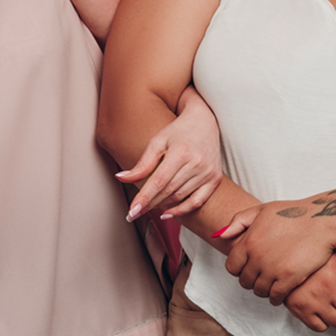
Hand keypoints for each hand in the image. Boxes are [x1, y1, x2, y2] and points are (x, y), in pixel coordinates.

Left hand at [117, 88, 224, 219]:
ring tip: (149, 207)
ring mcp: (207, 172)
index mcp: (180, 152)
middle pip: (168, 191)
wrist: (204, 122)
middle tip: (135, 212)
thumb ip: (142, 163)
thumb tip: (120, 177)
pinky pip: (197, 201)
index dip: (144, 198)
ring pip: (180, 197)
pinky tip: (168, 212)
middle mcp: (196, 163)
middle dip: (149, 204)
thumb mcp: (157, 142)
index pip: (158, 181)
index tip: (132, 212)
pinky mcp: (214, 179)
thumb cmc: (177, 131)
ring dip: (162, 205)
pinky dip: (182, 210)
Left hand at [221, 198, 335, 304]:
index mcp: (248, 241)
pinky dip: (276, 298)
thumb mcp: (262, 210)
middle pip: (244, 281)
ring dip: (264, 290)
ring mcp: (272, 269)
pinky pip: (275, 296)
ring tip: (271, 285)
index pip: (231, 267)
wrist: (321, 221)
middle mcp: (257, 257)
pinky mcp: (289, 278)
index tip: (248, 268)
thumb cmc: (293, 214)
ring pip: (259, 291)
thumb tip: (220, 235)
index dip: (239, 269)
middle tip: (261, 278)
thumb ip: (239, 221)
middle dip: (251, 281)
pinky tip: (281, 292)